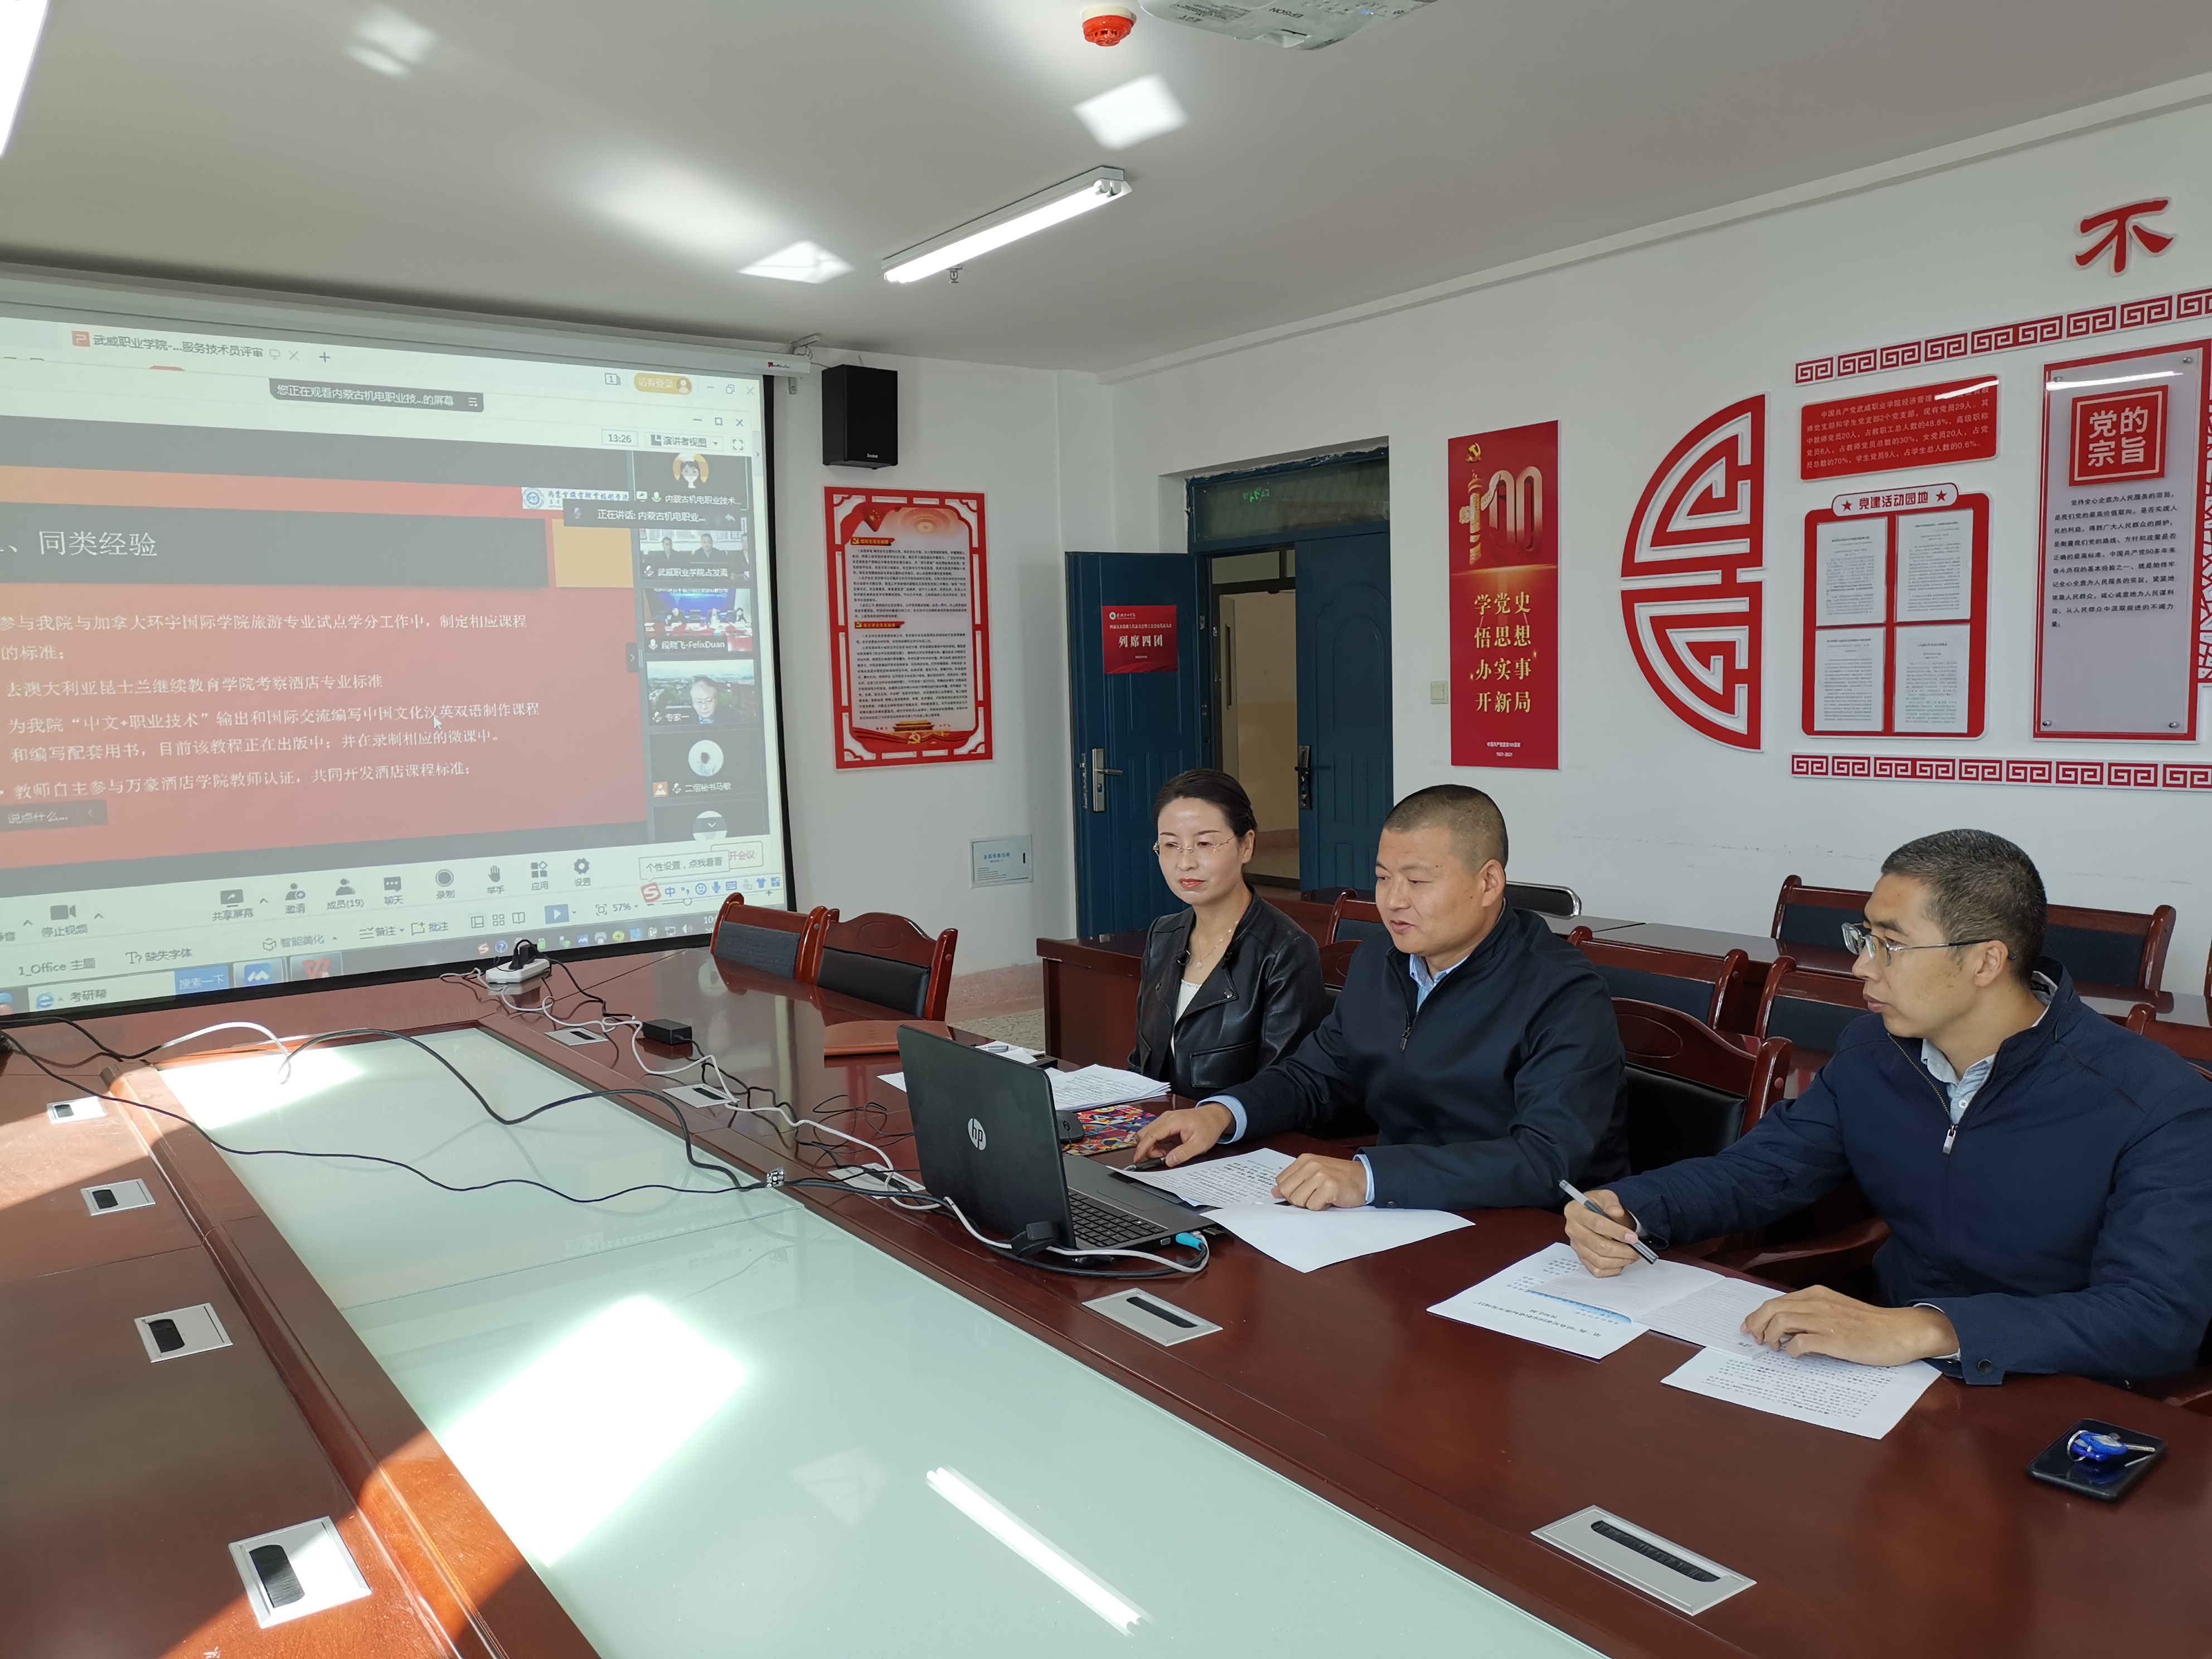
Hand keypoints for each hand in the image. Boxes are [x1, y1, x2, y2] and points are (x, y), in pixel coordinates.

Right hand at [1130, 1102, 1232, 1167]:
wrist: (1215, 1115)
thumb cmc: (1209, 1126)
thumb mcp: (1200, 1144)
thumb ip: (1183, 1153)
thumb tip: (1168, 1161)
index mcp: (1172, 1121)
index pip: (1150, 1135)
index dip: (1141, 1149)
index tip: (1137, 1159)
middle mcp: (1165, 1118)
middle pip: (1144, 1134)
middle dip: (1148, 1149)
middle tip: (1163, 1157)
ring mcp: (1165, 1120)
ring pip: (1149, 1135)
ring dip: (1154, 1147)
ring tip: (1170, 1153)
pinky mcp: (1167, 1123)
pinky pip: (1156, 1135)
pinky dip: (1158, 1144)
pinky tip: (1170, 1148)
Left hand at [1272, 1153, 1368, 1209]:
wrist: (1365, 1178)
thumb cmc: (1340, 1177)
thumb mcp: (1314, 1174)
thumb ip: (1294, 1181)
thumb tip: (1275, 1192)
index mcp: (1304, 1160)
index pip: (1281, 1182)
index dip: (1291, 1192)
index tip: (1304, 1191)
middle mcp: (1310, 1165)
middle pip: (1287, 1192)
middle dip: (1299, 1199)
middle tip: (1315, 1195)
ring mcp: (1320, 1175)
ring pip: (1298, 1201)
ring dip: (1311, 1203)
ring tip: (1323, 1195)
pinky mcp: (1329, 1186)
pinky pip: (1313, 1206)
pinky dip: (1322, 1207)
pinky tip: (1330, 1199)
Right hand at [1562, 1189, 1642, 1275]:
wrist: (1592, 1212)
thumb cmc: (1599, 1204)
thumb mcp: (1605, 1196)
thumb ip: (1611, 1203)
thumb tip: (1617, 1212)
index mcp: (1574, 1211)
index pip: (1597, 1224)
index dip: (1617, 1232)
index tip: (1633, 1237)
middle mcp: (1572, 1230)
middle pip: (1598, 1246)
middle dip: (1622, 1250)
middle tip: (1638, 1249)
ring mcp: (1576, 1246)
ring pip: (1599, 1261)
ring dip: (1620, 1260)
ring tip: (1633, 1255)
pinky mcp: (1581, 1258)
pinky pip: (1597, 1270)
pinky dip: (1613, 1268)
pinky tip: (1622, 1260)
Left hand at [1739, 1286, 1958, 1366]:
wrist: (1901, 1331)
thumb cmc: (1870, 1324)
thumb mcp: (1838, 1309)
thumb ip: (1814, 1312)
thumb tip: (1787, 1327)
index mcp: (1817, 1295)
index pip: (1776, 1301)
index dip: (1758, 1315)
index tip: (1750, 1328)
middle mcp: (1818, 1304)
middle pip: (1772, 1309)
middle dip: (1757, 1324)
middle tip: (1756, 1340)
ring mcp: (1826, 1321)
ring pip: (1782, 1322)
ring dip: (1772, 1337)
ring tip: (1775, 1348)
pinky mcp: (1835, 1340)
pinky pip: (1801, 1343)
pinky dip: (1792, 1350)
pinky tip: (1796, 1355)